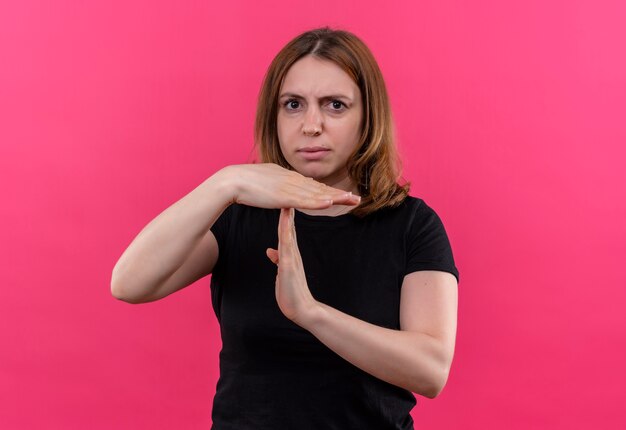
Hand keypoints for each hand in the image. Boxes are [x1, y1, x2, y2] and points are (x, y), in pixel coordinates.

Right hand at [220, 163, 360, 209]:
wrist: (233, 180)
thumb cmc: (246, 182)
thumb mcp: (269, 180)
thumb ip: (281, 183)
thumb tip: (289, 187)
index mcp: (290, 177)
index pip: (315, 186)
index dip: (330, 191)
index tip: (343, 196)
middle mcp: (294, 180)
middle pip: (322, 189)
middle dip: (340, 194)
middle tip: (357, 199)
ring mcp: (290, 187)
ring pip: (318, 194)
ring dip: (336, 197)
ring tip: (352, 201)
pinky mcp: (284, 195)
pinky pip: (305, 200)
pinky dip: (319, 201)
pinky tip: (330, 202)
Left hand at [266, 207, 318, 325]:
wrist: (303, 310)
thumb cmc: (291, 293)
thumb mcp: (281, 272)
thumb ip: (278, 260)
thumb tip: (271, 251)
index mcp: (290, 253)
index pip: (287, 229)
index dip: (284, 213)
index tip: (282, 198)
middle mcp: (292, 252)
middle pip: (289, 226)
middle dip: (287, 210)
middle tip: (287, 192)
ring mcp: (292, 258)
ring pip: (288, 233)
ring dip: (287, 217)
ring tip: (286, 201)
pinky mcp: (288, 266)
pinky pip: (287, 245)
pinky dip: (286, 233)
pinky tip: (284, 224)